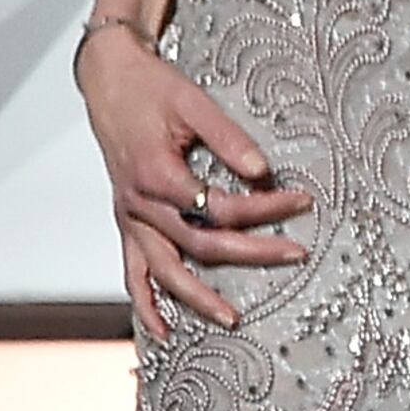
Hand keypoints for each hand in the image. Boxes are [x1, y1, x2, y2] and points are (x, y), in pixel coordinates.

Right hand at [73, 24, 309, 336]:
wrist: (108, 82)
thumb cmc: (150, 89)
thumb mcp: (193, 102)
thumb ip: (228, 138)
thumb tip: (262, 170)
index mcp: (157, 176)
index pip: (221, 206)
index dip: (266, 208)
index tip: (301, 201)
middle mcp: (140, 205)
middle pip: (201, 243)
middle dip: (252, 253)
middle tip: (296, 254)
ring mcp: (130, 218)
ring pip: (164, 270)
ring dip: (196, 298)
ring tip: (231, 318)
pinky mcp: (126, 222)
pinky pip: (133, 272)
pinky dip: (146, 303)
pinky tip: (163, 328)